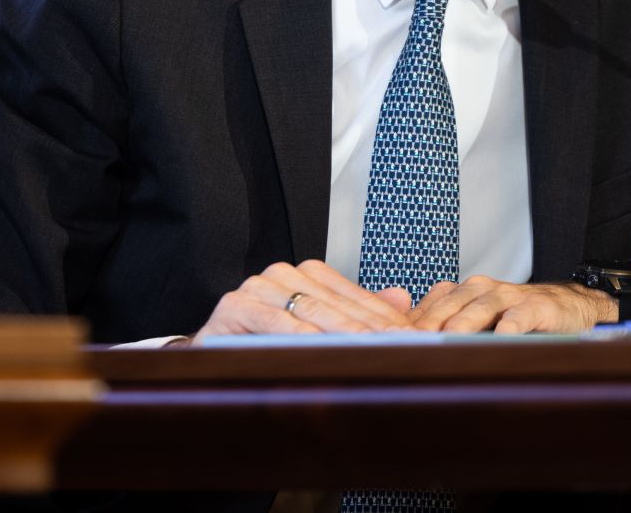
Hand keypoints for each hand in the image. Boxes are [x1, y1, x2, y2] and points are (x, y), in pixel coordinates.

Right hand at [193, 259, 414, 341]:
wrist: (216, 356)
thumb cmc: (270, 346)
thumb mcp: (320, 330)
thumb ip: (358, 312)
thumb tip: (402, 297)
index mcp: (305, 274)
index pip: (354, 297)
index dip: (385, 319)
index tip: (413, 339)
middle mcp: (282, 274)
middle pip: (336, 305)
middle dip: (371, 330)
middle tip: (401, 347)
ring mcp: (257, 287)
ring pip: (309, 311)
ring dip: (342, 333)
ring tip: (371, 351)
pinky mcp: (234, 305)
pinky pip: (274, 322)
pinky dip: (299, 336)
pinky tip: (321, 349)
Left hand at [409, 275, 616, 333]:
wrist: (564, 306)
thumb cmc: (514, 316)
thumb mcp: (479, 320)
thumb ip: (448, 328)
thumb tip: (410, 348)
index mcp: (463, 292)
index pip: (430, 306)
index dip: (412, 323)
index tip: (392, 340)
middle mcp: (481, 289)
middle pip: (449, 305)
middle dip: (429, 323)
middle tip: (410, 341)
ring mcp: (508, 296)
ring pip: (480, 307)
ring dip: (464, 322)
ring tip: (449, 339)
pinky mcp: (536, 306)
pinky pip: (520, 315)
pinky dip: (510, 326)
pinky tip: (502, 337)